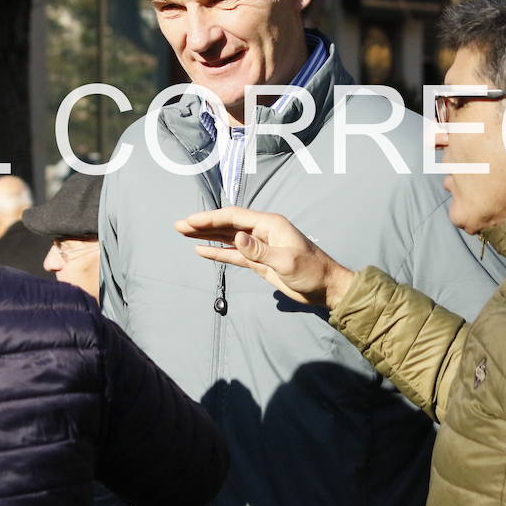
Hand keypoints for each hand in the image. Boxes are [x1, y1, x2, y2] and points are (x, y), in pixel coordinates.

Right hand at [175, 207, 354, 308]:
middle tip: (179, 225)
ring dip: (207, 236)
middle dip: (203, 224)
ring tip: (185, 233)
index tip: (191, 221)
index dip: (211, 218)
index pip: (234, 217)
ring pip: (228, 238)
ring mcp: (259, 246)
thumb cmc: (311, 271)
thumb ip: (260, 251)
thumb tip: (236, 238)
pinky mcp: (259, 261)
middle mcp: (262, 231)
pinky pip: (234, 254)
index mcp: (269, 225)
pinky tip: (202, 251)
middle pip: (227, 224)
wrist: (326, 288)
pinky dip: (217, 252)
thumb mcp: (286, 261)